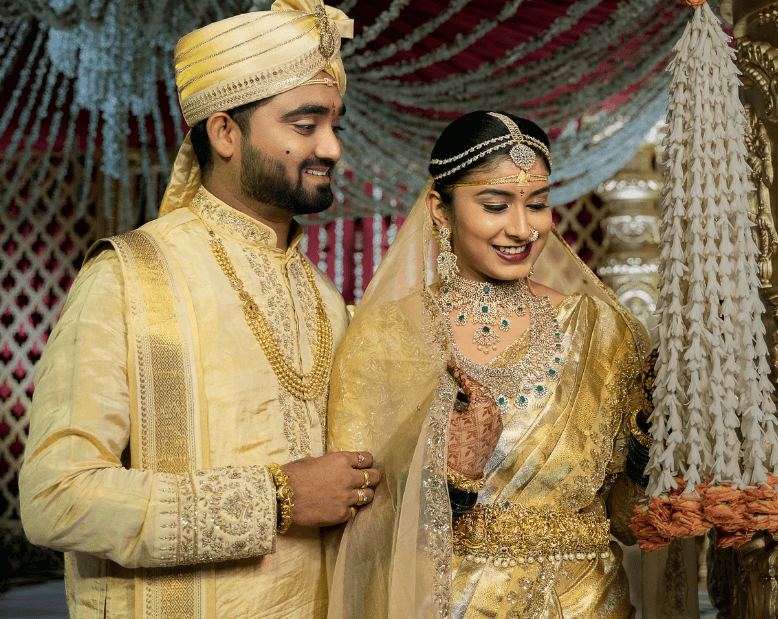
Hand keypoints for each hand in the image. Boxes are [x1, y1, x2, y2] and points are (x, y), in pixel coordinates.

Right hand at [281, 450, 379, 526]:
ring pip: (368, 495)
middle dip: (372, 477)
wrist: (282, 496)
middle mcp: (348, 477)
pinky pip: (354, 511)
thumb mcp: (313, 460)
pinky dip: (350, 509)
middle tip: (369, 480)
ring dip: (364, 494)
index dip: (367, 462)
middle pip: (373, 477)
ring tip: (358, 495)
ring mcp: (345, 497)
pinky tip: (343, 507)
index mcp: (341, 460)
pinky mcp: (341, 514)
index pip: (366, 459)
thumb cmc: (294, 474)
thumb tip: (338, 453)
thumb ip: (330, 458)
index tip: (365, 465)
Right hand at [447, 362, 502, 478]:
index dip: (459, 373)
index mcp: (484, 407)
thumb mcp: (445, 418)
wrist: (460, 474)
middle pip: (482, 392)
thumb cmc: (451, 445)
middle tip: (454, 376)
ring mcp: (496, 425)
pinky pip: (487, 414)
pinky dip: (475, 407)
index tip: (449, 365)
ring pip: (485, 403)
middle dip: (467, 383)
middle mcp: (495, 414)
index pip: (472, 384)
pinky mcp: (494, 434)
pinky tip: (463, 407)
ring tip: (456, 392)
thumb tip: (444, 387)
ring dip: (471, 395)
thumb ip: (446, 399)